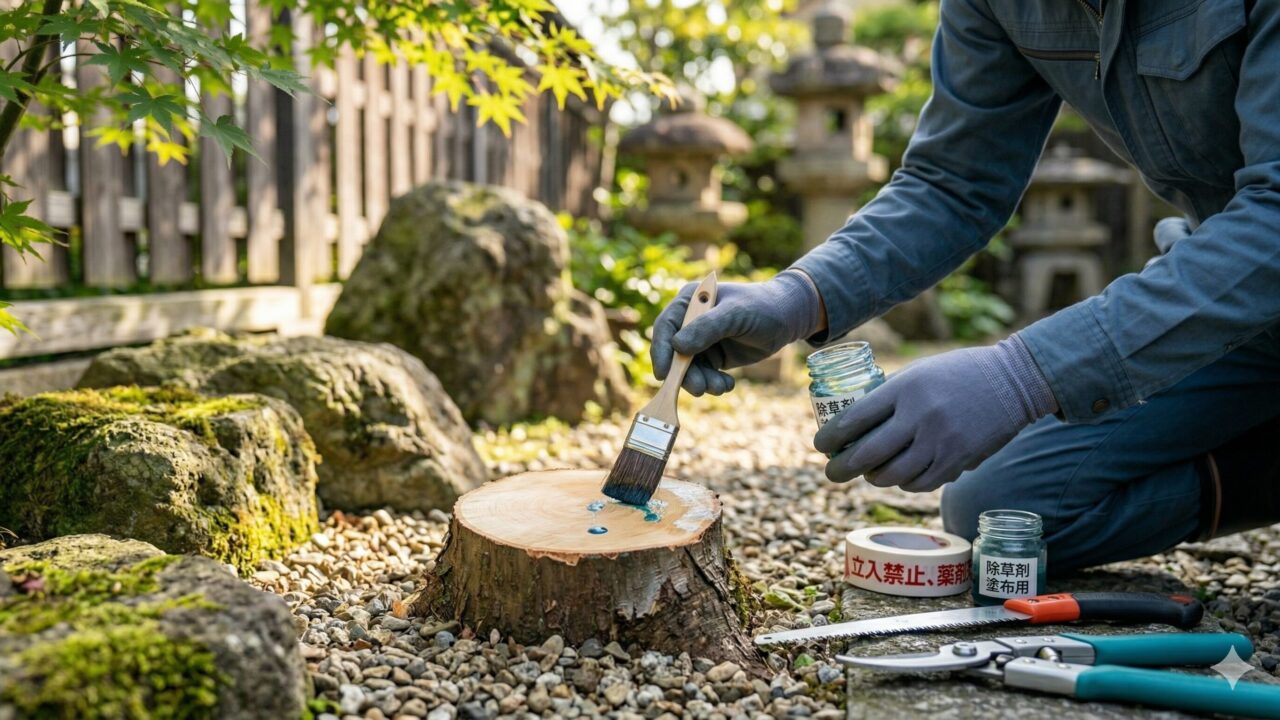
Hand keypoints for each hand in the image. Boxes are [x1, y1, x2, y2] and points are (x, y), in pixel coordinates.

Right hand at [651, 270, 822, 394]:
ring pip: (688, 368)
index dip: (661, 351)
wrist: (787, 318)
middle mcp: (690, 321)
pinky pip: (704, 375)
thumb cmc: (762, 307)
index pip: (666, 327)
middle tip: (700, 389)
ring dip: (701, 382)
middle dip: (685, 374)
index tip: (664, 374)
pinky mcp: (713, 356)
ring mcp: (701, 340)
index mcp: (691, 302)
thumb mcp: (735, 315)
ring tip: (721, 388)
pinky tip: (728, 385)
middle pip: (674, 353)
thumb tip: (677, 346)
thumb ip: (707, 328)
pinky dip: (713, 384)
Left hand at [814, 337, 1057, 491]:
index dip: (831, 437)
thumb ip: (890, 397)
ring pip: (893, 475)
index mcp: (905, 388)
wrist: (1013, 381)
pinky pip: (920, 483)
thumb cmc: (958, 373)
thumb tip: (855, 426)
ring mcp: (940, 442)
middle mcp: (920, 417)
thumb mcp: (918, 372)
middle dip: (841, 468)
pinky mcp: (958, 460)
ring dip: (874, 478)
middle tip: (831, 472)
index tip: (819, 444)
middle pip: (868, 454)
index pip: (855, 418)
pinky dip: (905, 482)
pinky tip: (900, 476)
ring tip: (868, 474)